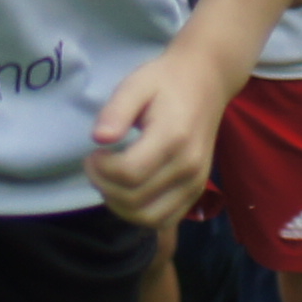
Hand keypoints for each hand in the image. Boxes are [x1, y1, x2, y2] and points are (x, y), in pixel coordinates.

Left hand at [86, 47, 230, 225]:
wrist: (207, 81)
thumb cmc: (167, 81)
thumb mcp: (137, 84)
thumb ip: (117, 110)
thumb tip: (99, 138)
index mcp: (173, 137)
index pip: (129, 173)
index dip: (100, 169)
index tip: (93, 153)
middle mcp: (188, 166)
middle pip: (135, 200)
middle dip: (105, 187)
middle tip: (97, 165)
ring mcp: (196, 183)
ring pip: (149, 218)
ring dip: (120, 206)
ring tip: (111, 180)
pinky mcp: (197, 191)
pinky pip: (166, 220)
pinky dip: (142, 215)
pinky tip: (129, 194)